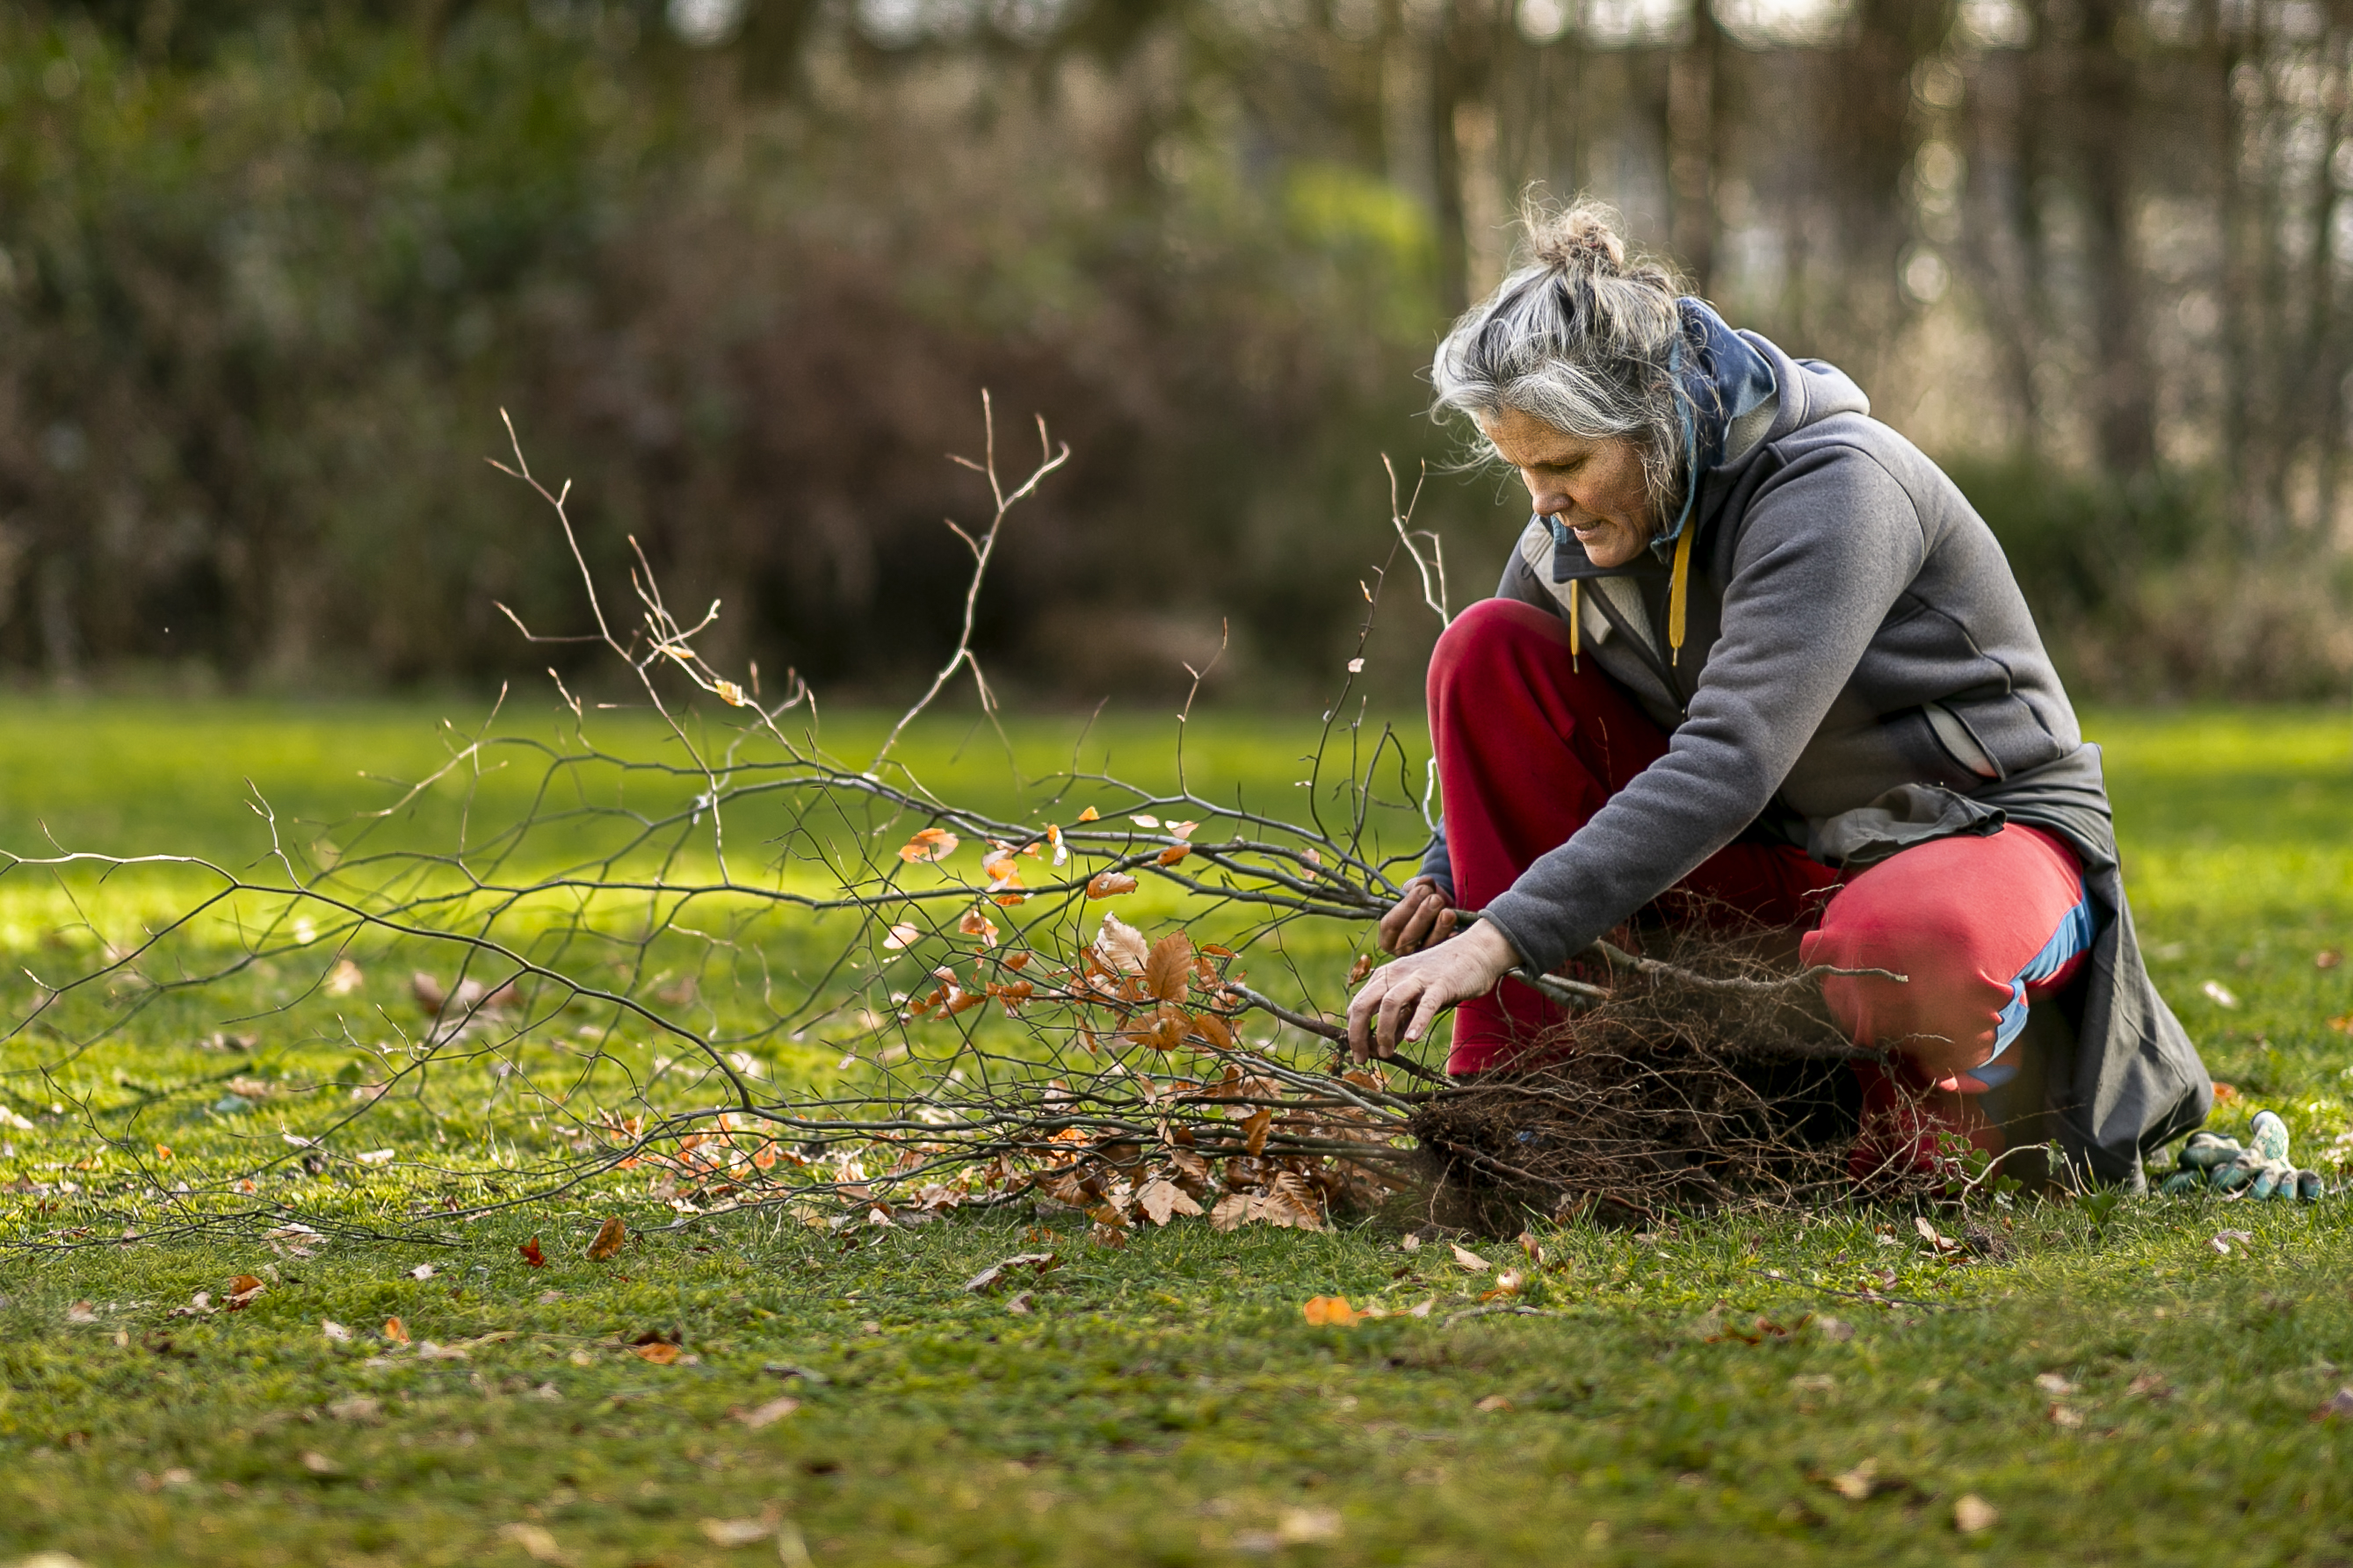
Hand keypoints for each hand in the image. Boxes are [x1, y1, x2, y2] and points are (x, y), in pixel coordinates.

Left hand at [1346, 920, 1518, 1060]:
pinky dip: (1416, 1023)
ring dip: (1383, 1032)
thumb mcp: (1415, 997)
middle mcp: (1396, 974)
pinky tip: (1411, 1040)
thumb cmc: (1444, 977)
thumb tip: (1386, 1044)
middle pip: (1364, 1004)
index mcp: (1385, 976)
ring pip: (1389, 1003)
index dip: (1354, 1031)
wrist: (1476, 952)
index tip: (1360, 1053)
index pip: (1358, 1005)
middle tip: (1362, 1059)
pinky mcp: (1441, 984)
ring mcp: (1418, 978)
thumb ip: (1400, 1017)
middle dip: (1358, 1035)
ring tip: (1386, 1054)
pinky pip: (1425, 1005)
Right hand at [1378, 876, 1457, 955]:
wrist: (1440, 911)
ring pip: (1428, 947)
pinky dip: (1451, 943)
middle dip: (1423, 916)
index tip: (1423, 889)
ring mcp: (1420, 959)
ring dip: (1439, 929)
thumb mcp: (1416, 891)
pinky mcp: (1439, 962)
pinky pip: (1445, 955)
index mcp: (1388, 936)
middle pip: (1408, 938)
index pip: (1391, 924)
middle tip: (1436, 899)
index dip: (1407, 906)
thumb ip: (1417, 885)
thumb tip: (1425, 882)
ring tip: (1448, 913)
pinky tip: (1456, 933)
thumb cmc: (1422, 901)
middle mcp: (1401, 951)